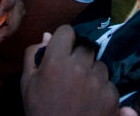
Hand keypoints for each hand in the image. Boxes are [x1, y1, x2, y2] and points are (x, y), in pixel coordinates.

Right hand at [22, 25, 137, 115]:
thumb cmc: (39, 110)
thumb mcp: (27, 83)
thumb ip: (33, 55)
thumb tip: (47, 36)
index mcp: (56, 61)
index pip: (67, 31)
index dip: (64, 40)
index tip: (62, 50)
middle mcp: (80, 66)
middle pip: (86, 47)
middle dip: (79, 56)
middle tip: (72, 73)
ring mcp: (98, 81)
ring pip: (100, 64)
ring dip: (92, 72)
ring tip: (83, 89)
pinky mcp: (112, 96)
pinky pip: (110, 83)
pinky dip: (103, 89)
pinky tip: (93, 100)